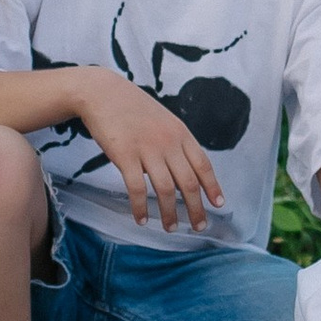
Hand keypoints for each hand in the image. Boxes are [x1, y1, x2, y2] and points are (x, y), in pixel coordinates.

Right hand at [74, 76, 223, 231]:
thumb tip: (184, 171)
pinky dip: (141, 208)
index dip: (212, 187)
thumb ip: (175, 142)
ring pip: (166, 190)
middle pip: (189, 183)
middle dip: (196, 209)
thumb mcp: (163, 120)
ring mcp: (147, 149)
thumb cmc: (132, 108)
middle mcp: (168, 142)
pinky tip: (141, 220)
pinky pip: (137, 189)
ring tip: (171, 228)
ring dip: (170, 213)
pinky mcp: (125, 156)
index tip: (218, 205)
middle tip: (199, 227)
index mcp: (180, 133)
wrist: (102, 92)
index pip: (203, 164)